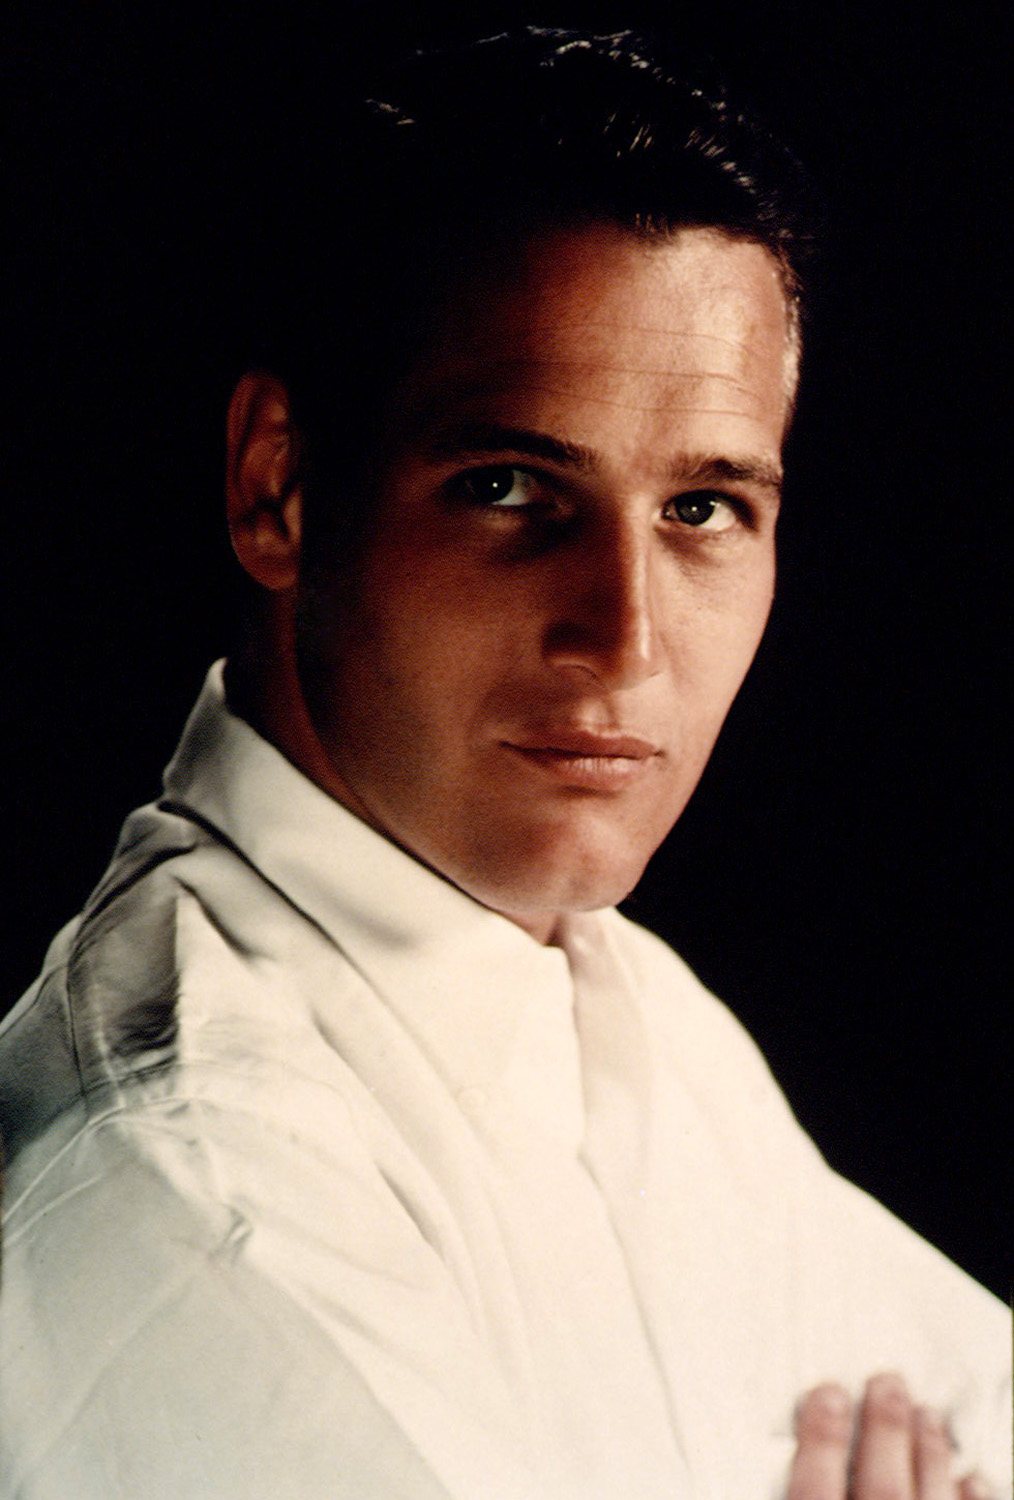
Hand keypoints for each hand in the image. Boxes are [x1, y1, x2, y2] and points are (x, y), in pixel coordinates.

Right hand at [786, 1372, 991, 1498]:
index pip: (815, 1486)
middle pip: (882, 1486)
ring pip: (930, 1499)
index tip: (828, 1394)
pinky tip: (969, 1478)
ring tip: (927, 1414)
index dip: (821, 1435)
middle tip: (889, 1383)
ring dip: (930, 1452)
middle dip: (887, 1426)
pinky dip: (970, 1498)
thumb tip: (761, 1466)